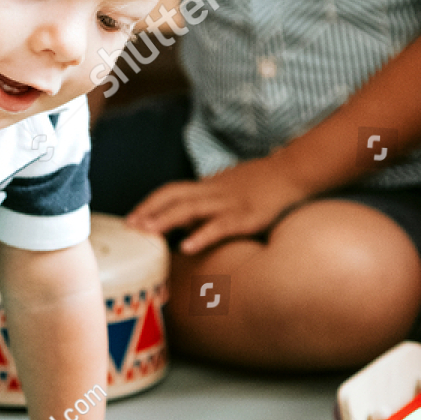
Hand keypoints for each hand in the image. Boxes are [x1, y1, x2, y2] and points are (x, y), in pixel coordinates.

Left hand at [126, 157, 307, 253]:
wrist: (291, 172)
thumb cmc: (257, 185)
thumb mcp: (224, 192)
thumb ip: (202, 207)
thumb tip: (180, 225)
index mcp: (205, 187)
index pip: (169, 191)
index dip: (149, 204)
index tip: (130, 219)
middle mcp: (212, 193)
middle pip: (173, 197)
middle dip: (150, 211)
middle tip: (130, 227)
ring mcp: (228, 203)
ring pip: (191, 208)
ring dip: (167, 220)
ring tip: (148, 233)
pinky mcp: (246, 216)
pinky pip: (220, 225)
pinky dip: (202, 235)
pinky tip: (186, 247)